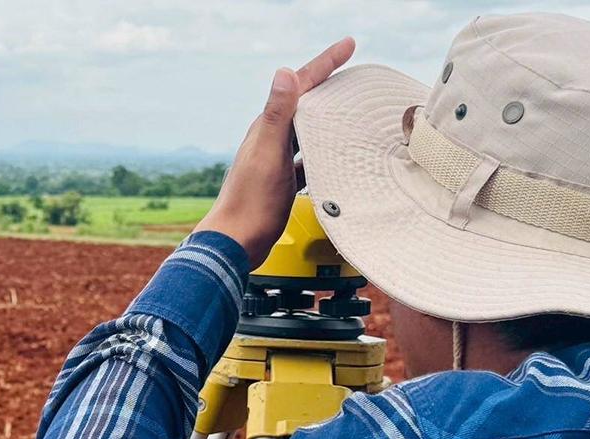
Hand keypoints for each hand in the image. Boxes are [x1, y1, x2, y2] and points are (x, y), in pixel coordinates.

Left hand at [193, 38, 354, 266]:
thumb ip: (276, 115)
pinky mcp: (280, 182)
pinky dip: (321, 153)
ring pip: (306, 131)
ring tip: (350, 111)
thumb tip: (284, 72)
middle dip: (328, 85)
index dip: (324, 63)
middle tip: (353, 72)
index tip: (348, 45)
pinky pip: (306, 159)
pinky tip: (333, 158)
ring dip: (327, 119)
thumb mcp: (268, 154)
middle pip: (304, 104)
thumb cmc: (251, 202)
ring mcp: (274, 161)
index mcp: (267, 127)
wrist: (236, 242)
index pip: (298, 85)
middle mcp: (269, 139)